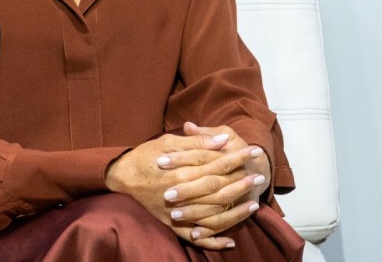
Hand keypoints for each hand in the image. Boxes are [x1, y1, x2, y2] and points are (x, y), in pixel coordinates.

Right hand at [104, 126, 257, 249]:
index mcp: (181, 169)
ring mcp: (177, 211)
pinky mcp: (172, 224)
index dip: (236, 157)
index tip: (253, 152)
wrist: (121, 177)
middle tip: (260, 176)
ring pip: (212, 214)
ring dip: (235, 210)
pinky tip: (230, 241)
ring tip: (254, 203)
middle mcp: (181, 192)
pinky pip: (196, 237)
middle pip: (217, 188)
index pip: (215, 162)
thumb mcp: (168, 141)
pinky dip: (213, 241)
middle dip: (241, 181)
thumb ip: (196, 142)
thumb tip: (222, 140)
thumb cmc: (145, 156)